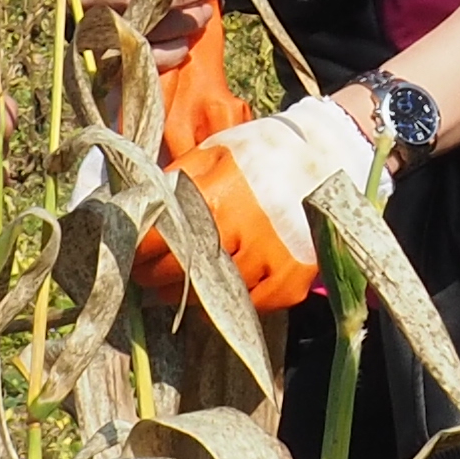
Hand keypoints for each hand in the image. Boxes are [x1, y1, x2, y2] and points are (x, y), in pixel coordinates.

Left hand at [133, 108, 332, 319]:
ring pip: (213, 295)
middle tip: (146, 275)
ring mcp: (272, 257)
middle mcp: (244, 228)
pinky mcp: (294, 278)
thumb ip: (175, 182)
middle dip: (155, 276)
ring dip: (188, 295)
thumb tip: (138, 214)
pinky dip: (232, 302)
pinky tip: (221, 292)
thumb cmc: (262, 152)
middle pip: (180, 272)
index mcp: (217, 194)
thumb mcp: (213, 153)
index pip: (157, 239)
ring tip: (177, 286)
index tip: (129, 256)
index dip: (137, 252)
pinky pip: (251, 306)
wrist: (330, 155)